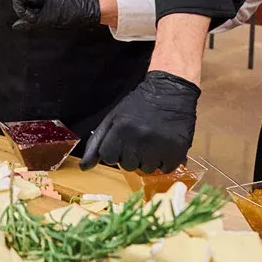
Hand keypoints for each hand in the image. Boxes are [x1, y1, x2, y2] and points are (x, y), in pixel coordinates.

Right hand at [12, 0, 100, 30]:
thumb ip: (29, 21)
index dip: (22, 12)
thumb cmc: (70, 12)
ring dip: (36, 18)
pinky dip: (42, 18)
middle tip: (43, 19)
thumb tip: (16, 25)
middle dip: (29, 15)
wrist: (89, 12)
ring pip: (31, 9)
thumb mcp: (46, 19)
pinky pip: (39, 11)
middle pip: (24, 5)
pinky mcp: (51, 2)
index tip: (34, 18)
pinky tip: (52, 20)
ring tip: (50, 19)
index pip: (18, 1)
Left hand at [80, 71, 198, 171]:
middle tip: (139, 139)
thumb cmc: (138, 105)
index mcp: (120, 129)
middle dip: (131, 155)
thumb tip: (84, 168)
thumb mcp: (113, 118)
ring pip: (146, 170)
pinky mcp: (176, 152)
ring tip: (152, 141)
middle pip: (127, 166)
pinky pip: (165, 169)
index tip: (123, 141)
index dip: (115, 151)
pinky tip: (164, 146)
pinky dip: (164, 161)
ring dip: (148, 159)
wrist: (171, 92)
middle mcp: (138, 139)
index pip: (108, 157)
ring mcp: (158, 146)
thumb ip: (97, 142)